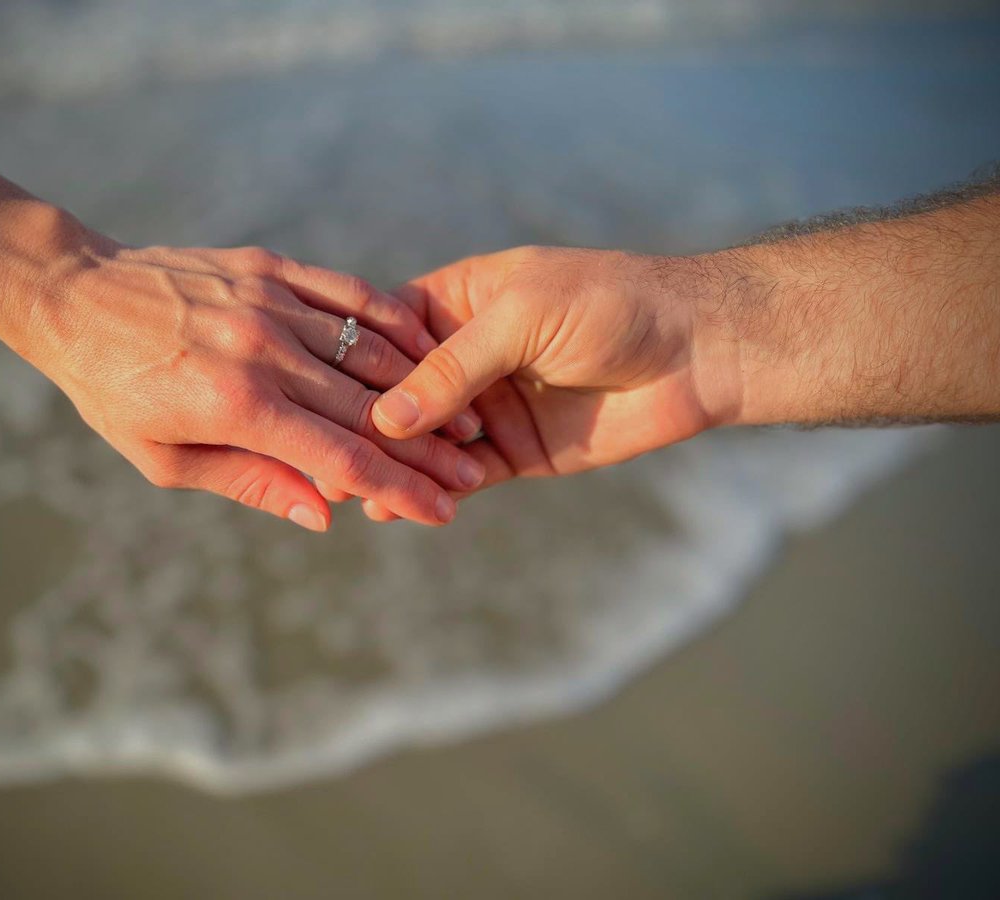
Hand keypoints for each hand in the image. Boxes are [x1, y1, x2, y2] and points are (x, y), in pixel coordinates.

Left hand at [24, 237, 488, 528]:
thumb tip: (325, 515)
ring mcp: (270, 303)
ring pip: (369, 351)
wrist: (75, 295)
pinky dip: (392, 323)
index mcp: (236, 407)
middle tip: (469, 476)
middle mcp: (262, 352)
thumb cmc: (114, 391)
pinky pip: (348, 294)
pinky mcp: (270, 268)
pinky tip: (424, 347)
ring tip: (464, 419)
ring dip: (424, 390)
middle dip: (426, 451)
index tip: (440, 513)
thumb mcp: (166, 460)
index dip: (398, 489)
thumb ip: (252, 483)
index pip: (340, 457)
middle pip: (368, 410)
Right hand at [349, 246, 736, 518]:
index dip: (348, 371)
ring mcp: (487, 405)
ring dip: (392, 464)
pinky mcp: (515, 450)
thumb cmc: (611, 305)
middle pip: (396, 396)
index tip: (309, 402)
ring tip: (350, 493)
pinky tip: (396, 508)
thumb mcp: (522, 316)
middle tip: (321, 462)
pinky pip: (462, 473)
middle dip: (363, 428)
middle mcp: (464, 356)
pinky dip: (432, 489)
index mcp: (455, 303)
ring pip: (425, 440)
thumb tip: (385, 418)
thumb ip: (453, 367)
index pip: (382, 337)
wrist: (698, 348)